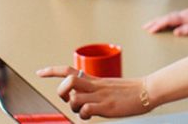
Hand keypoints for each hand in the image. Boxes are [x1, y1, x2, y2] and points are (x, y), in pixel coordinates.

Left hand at [37, 66, 151, 118]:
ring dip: (74, 107)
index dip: (52, 71)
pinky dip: (84, 115)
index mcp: (94, 80)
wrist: (147, 90)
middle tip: (69, 100)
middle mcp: (95, 86)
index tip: (39, 72)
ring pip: (74, 98)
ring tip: (85, 111)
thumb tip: (83, 95)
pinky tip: (91, 116)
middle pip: (68, 81)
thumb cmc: (130, 91)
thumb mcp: (109, 86)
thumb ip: (94, 89)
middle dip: (61, 92)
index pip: (69, 70)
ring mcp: (100, 96)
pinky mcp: (106, 107)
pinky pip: (86, 110)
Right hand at [142, 0, 187, 35]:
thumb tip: (175, 32)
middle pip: (166, 17)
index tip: (149, 30)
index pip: (168, 20)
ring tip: (152, 24)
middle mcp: (184, 13)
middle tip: (144, 27)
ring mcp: (187, 13)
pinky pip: (174, 16)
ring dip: (160, 20)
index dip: (158, 25)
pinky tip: (168, 21)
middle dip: (155, 22)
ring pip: (170, 16)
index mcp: (185, 17)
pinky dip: (167, 19)